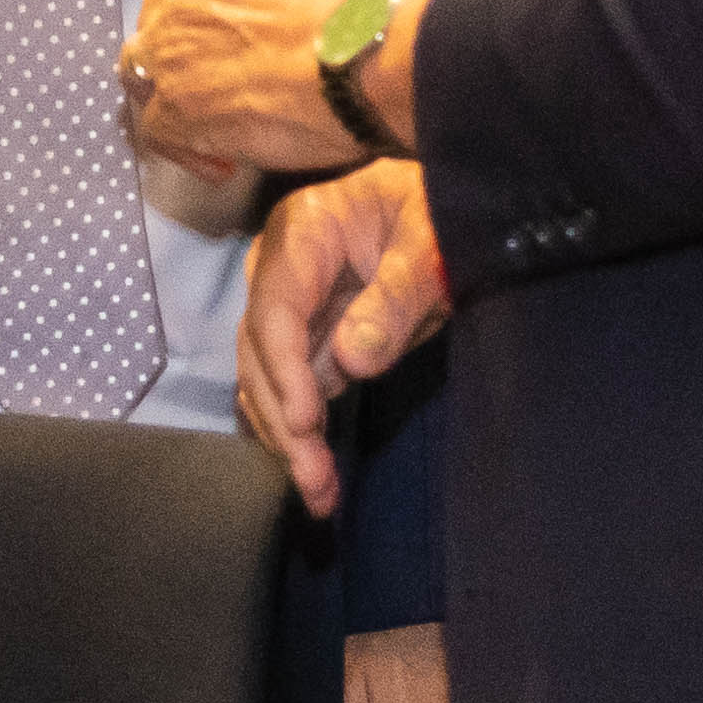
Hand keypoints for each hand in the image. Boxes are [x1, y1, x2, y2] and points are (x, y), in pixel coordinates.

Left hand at [124, 0, 414, 177]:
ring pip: (142, 67)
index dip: (220, 15)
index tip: (246, 40)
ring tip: (207, 119)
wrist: (361, 54)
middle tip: (223, 79)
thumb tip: (289, 13)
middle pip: (164, 18)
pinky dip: (184, 149)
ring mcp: (171, 46)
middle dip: (186, 47)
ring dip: (169, 90)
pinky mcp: (175, 105)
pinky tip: (220, 164)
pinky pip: (155, 129)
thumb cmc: (362, 15)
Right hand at [237, 162, 447, 509]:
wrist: (443, 209)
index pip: (275, 306)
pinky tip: (319, 477)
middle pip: (258, 351)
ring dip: (287, 438)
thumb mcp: (432, 242)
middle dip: (282, 419)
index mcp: (302, 230)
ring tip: (320, 493)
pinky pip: (289, 389)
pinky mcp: (305, 338)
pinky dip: (299, 433)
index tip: (307, 423)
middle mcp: (278, 269)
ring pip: (265, 379)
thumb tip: (352, 360)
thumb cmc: (438, 210)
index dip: (285, 368)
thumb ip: (398, 295)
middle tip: (315, 479)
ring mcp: (288, 306)